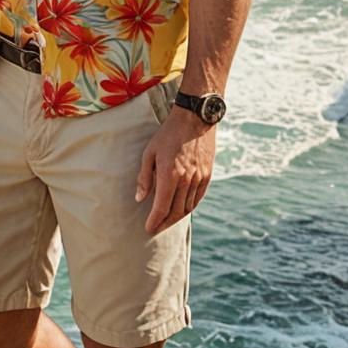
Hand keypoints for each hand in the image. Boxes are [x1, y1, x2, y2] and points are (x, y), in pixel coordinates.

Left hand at [135, 105, 215, 234]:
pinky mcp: (207, 175)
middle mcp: (186, 180)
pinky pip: (198, 198)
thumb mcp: (150, 152)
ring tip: (167, 221)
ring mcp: (199, 178)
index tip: (148, 229)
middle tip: (156, 228)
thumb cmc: (168, 134)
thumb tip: (139, 199)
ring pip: (188, 207)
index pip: (162, 207)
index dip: (154, 221)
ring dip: (176, 218)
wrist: (194, 119)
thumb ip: (144, 177)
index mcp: (170, 175)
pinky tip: (182, 210)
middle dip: (164, 223)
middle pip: (175, 212)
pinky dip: (189, 207)